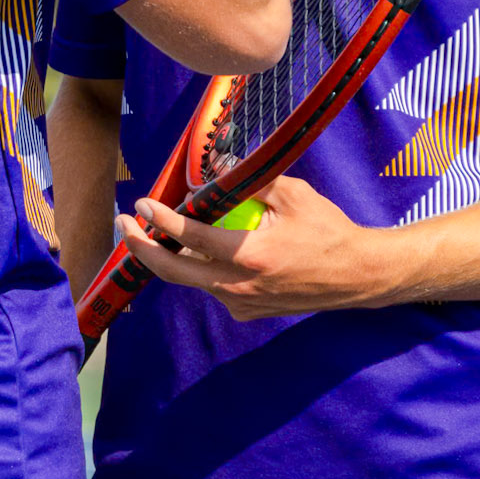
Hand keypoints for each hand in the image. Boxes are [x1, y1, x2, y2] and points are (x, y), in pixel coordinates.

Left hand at [119, 177, 396, 319]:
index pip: (192, 236)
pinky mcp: (246, 312)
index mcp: (251, 255)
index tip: (142, 203)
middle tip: (124, 224)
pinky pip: (213, 287)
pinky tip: (207, 248)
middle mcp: (239, 286)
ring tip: (162, 230)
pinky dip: (204, 267)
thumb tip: (215, 166)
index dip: (160, 220)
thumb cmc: (327, 230)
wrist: (356, 276)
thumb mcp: (293, 194)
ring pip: (192, 279)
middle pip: (172, 271)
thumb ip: (250, 181)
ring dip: (173, 255)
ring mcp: (241, 303)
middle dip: (139, 248)